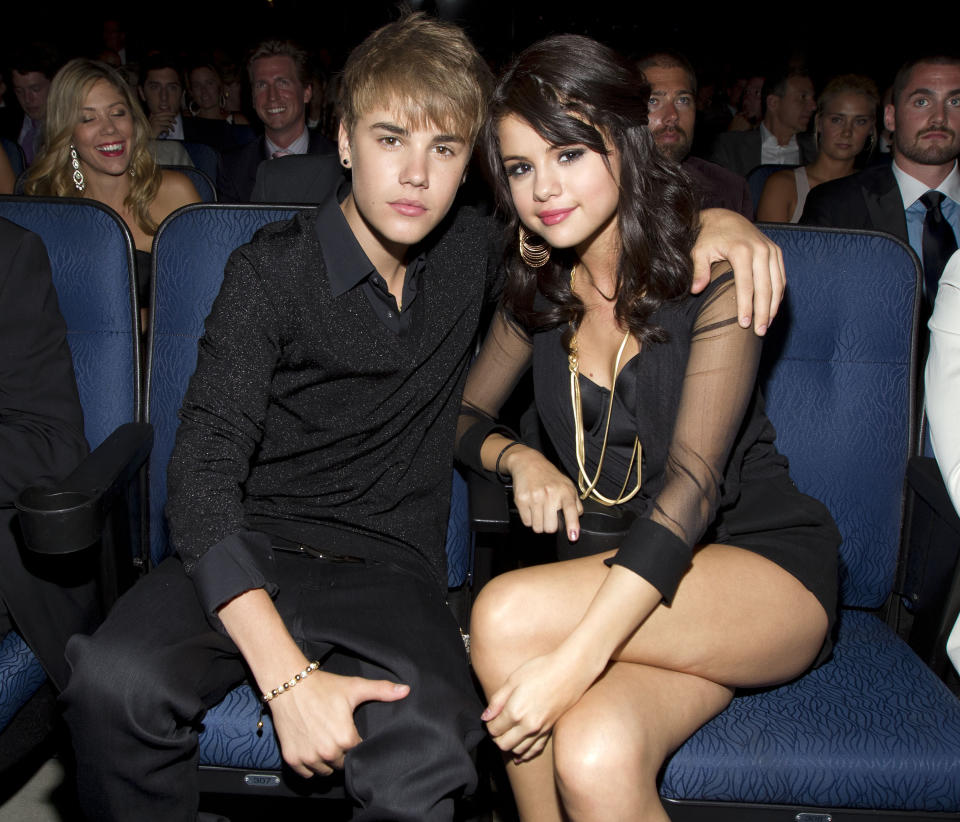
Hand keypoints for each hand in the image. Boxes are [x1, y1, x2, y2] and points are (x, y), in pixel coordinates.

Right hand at [148, 111, 177, 137]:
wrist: (146, 136)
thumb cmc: (151, 130)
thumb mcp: (155, 124)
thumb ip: (160, 120)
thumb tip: (169, 119)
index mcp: (154, 116)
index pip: (164, 113)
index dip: (170, 113)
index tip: (174, 114)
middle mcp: (155, 118)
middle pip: (167, 117)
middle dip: (173, 120)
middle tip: (176, 122)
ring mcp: (156, 122)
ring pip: (168, 123)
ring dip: (172, 127)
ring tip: (173, 130)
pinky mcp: (158, 128)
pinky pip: (167, 129)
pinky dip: (168, 132)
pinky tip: (167, 134)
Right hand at [268, 670, 408, 777]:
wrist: (289, 684)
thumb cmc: (324, 686)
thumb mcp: (355, 687)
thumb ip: (382, 690)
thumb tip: (406, 690)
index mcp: (345, 738)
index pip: (358, 753)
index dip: (356, 743)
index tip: (351, 734)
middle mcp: (327, 752)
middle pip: (342, 764)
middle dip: (342, 753)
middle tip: (337, 735)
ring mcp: (308, 757)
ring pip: (324, 771)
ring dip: (326, 762)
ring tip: (325, 742)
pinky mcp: (292, 758)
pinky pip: (306, 773)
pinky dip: (310, 765)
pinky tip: (312, 749)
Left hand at [482, 647, 599, 761]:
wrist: (570, 671)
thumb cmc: (540, 670)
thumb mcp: (513, 680)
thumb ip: (497, 700)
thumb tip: (485, 717)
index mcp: (515, 711)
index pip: (494, 729)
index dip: (489, 724)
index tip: (490, 717)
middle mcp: (528, 725)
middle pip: (504, 744)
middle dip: (496, 737)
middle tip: (496, 726)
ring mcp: (540, 730)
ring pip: (518, 750)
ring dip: (509, 745)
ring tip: (507, 734)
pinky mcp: (550, 730)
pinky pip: (535, 750)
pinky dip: (525, 753)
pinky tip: (520, 753)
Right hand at [503, 444, 581, 539]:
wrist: (528, 463)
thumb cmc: (549, 476)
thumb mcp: (567, 485)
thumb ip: (575, 503)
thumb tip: (577, 518)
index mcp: (565, 491)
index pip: (571, 511)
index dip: (572, 526)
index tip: (573, 537)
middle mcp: (550, 494)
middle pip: (551, 527)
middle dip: (550, 526)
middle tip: (549, 516)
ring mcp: (535, 497)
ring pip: (537, 527)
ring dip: (539, 523)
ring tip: (539, 511)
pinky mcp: (521, 500)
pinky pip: (526, 522)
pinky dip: (529, 519)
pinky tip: (531, 508)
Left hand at [691, 208, 785, 335]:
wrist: (723, 218)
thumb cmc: (708, 237)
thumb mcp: (698, 251)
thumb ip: (699, 270)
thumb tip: (697, 290)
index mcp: (742, 250)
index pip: (746, 285)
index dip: (746, 306)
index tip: (744, 324)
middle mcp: (761, 250)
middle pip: (765, 288)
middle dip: (763, 312)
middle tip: (759, 332)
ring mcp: (771, 250)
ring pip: (777, 284)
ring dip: (773, 306)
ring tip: (766, 326)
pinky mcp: (776, 251)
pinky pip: (781, 277)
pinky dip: (778, 294)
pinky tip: (772, 309)